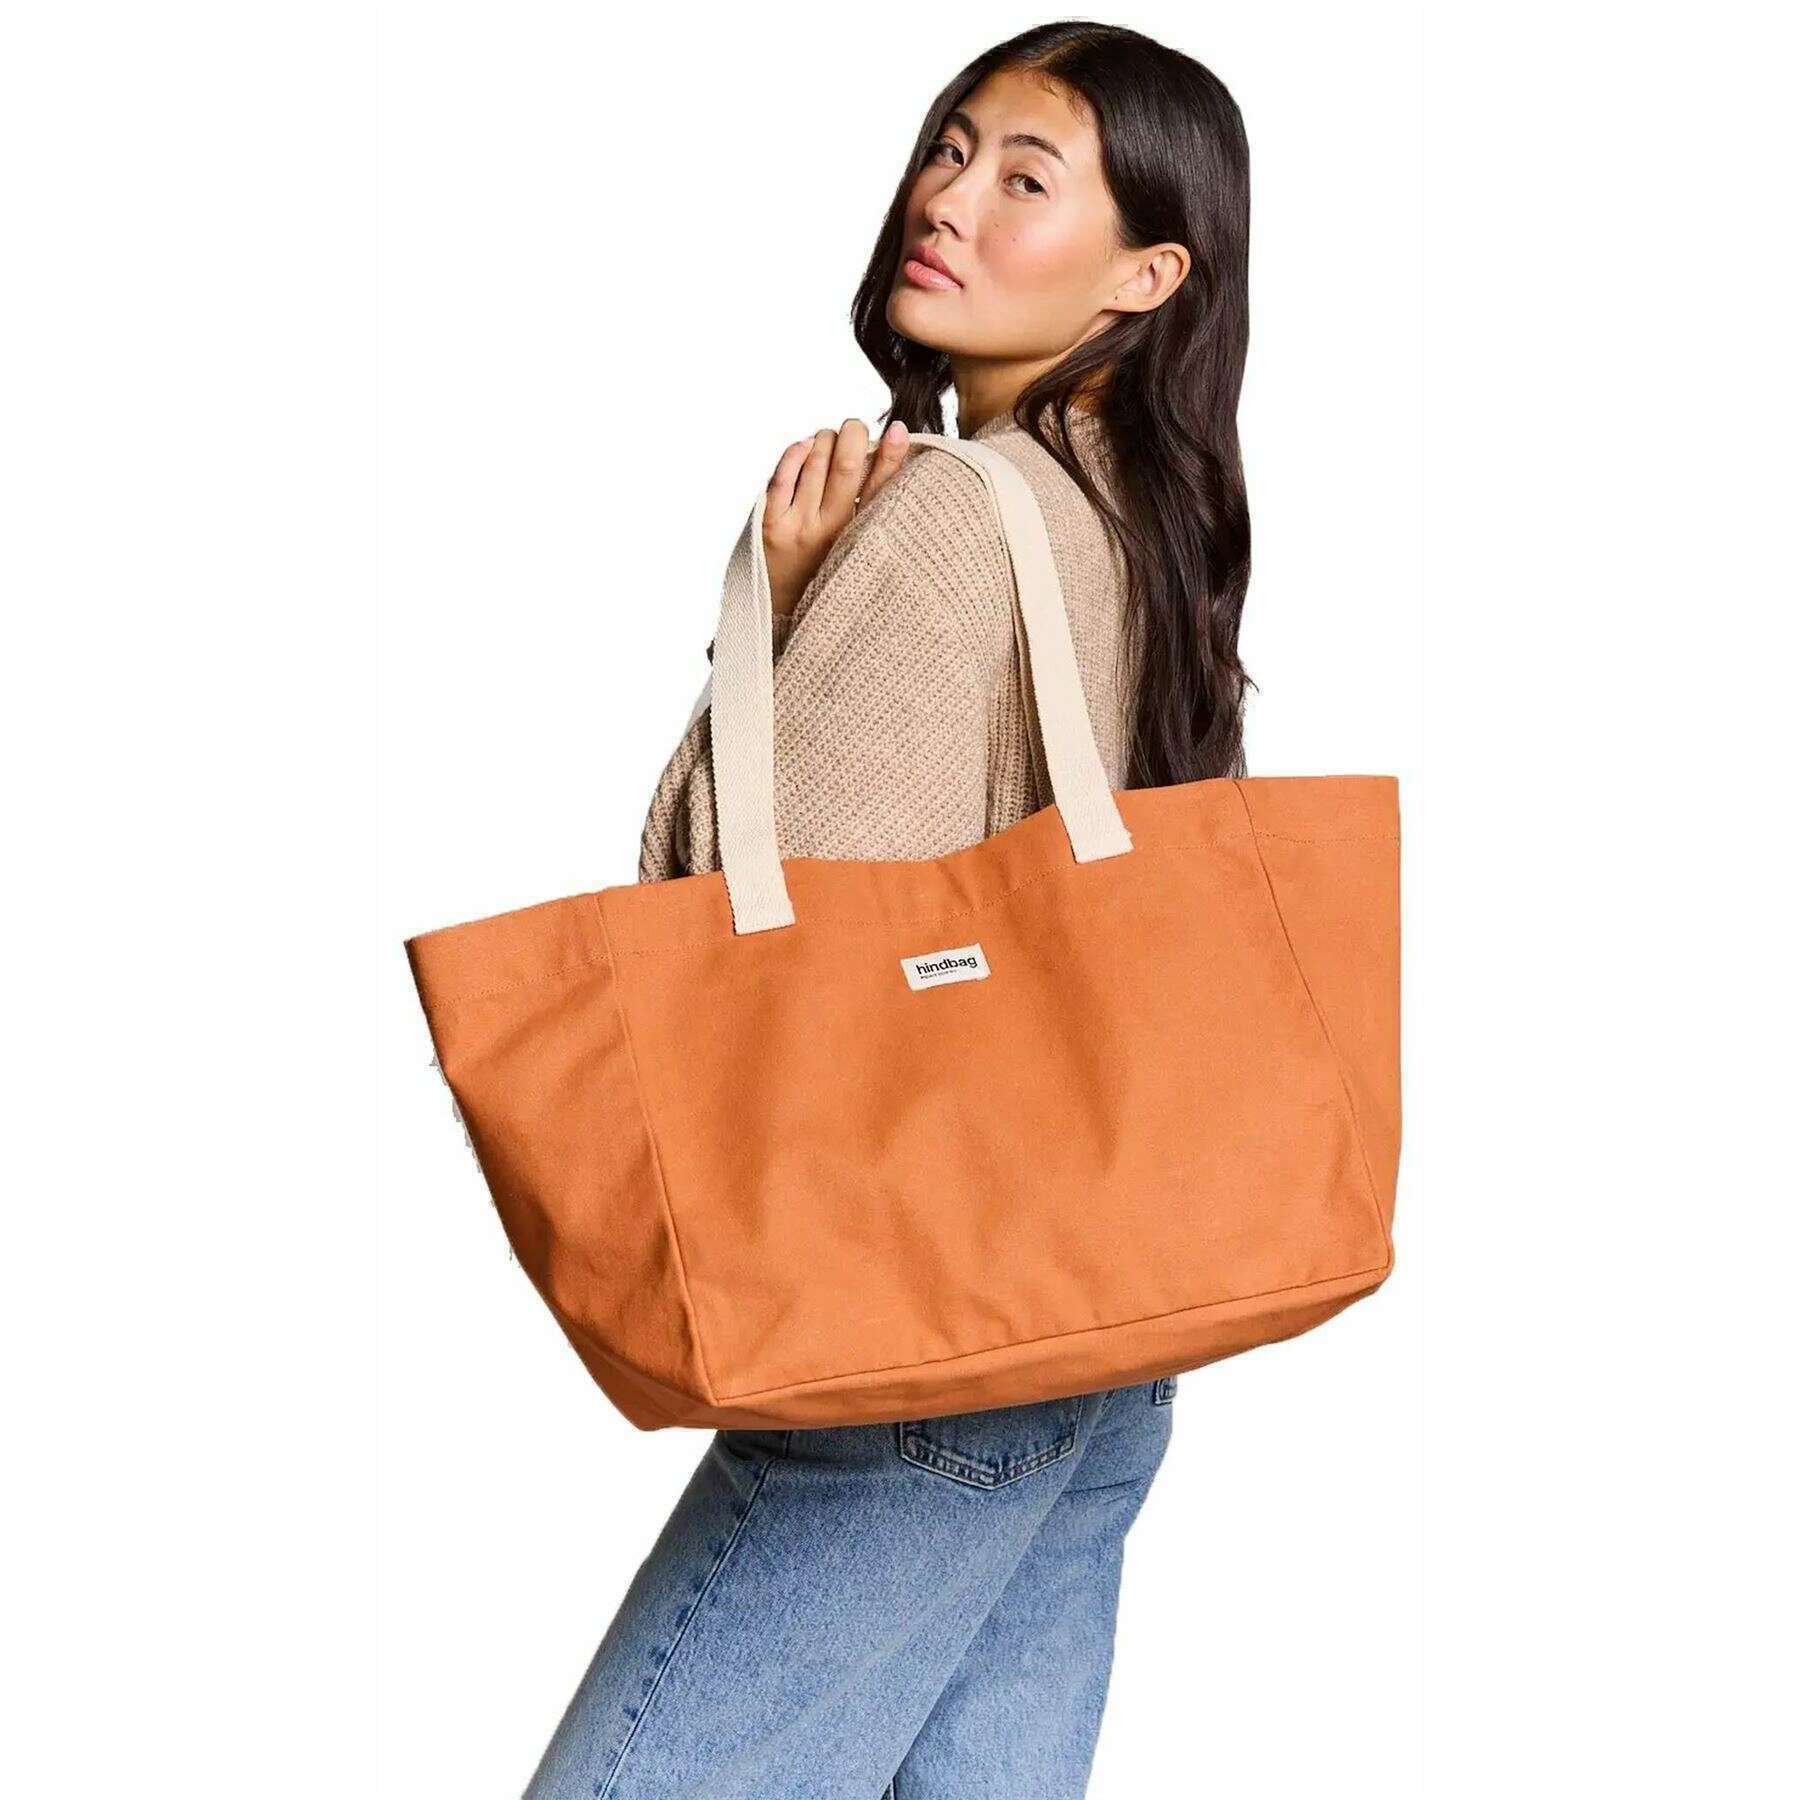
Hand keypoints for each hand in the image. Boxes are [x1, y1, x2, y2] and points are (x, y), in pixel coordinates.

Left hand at [763, 417, 909, 615]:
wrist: (784, 612)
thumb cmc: (826, 570)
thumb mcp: (858, 548)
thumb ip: (872, 510)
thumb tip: (889, 458)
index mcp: (860, 539)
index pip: (881, 489)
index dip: (892, 455)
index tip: (898, 430)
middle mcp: (829, 532)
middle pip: (846, 465)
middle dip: (853, 434)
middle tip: (855, 428)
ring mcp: (797, 527)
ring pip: (815, 461)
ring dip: (824, 440)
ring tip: (829, 441)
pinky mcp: (770, 524)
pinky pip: (783, 474)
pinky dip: (796, 452)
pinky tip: (805, 448)